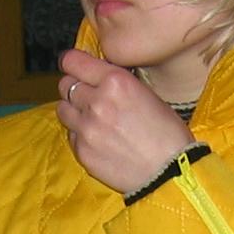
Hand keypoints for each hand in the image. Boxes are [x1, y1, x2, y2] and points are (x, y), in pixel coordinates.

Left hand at [54, 51, 191, 195]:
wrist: (170, 172)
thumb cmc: (167, 133)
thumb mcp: (147, 94)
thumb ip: (117, 83)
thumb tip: (97, 77)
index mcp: (115, 81)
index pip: (73, 61)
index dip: (71, 63)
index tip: (72, 67)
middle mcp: (96, 101)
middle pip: (65, 85)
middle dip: (75, 88)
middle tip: (88, 96)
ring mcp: (86, 128)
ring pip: (62, 109)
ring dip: (74, 110)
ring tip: (91, 118)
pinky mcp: (82, 151)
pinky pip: (71, 135)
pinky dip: (80, 135)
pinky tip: (99, 140)